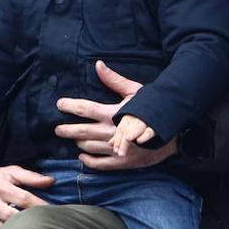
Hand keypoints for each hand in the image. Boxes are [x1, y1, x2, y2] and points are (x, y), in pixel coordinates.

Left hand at [54, 60, 176, 169]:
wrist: (171, 134)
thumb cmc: (151, 110)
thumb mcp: (135, 91)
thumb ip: (114, 80)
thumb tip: (98, 65)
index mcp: (113, 113)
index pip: (86, 109)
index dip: (70, 106)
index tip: (59, 104)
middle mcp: (112, 132)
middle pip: (82, 131)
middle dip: (67, 130)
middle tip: (57, 129)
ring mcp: (116, 149)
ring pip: (88, 147)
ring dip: (78, 143)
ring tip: (73, 139)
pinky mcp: (122, 162)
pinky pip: (99, 164)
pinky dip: (88, 161)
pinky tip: (82, 156)